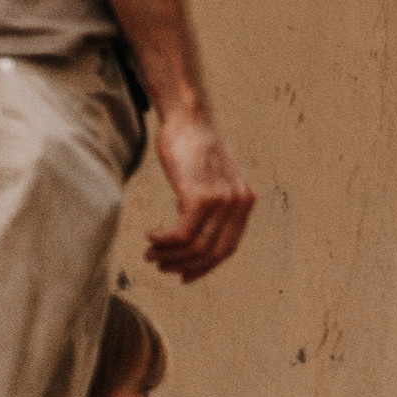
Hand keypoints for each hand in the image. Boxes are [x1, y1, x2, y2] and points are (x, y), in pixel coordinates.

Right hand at [145, 105, 254, 281]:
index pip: (227, 249)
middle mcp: (239, 203)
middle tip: (160, 264)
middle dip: (184, 265)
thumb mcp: (211, 181)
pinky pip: (181, 234)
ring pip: (195, 247)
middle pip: (212, 253)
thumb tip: (191, 239)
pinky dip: (163, 240)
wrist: (189, 120)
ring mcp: (222, 200)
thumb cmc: (194, 150)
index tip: (183, 276)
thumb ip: (210, 207)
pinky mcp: (200, 195)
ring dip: (169, 254)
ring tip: (151, 252)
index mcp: (244, 202)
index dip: (204, 267)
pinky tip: (151, 235)